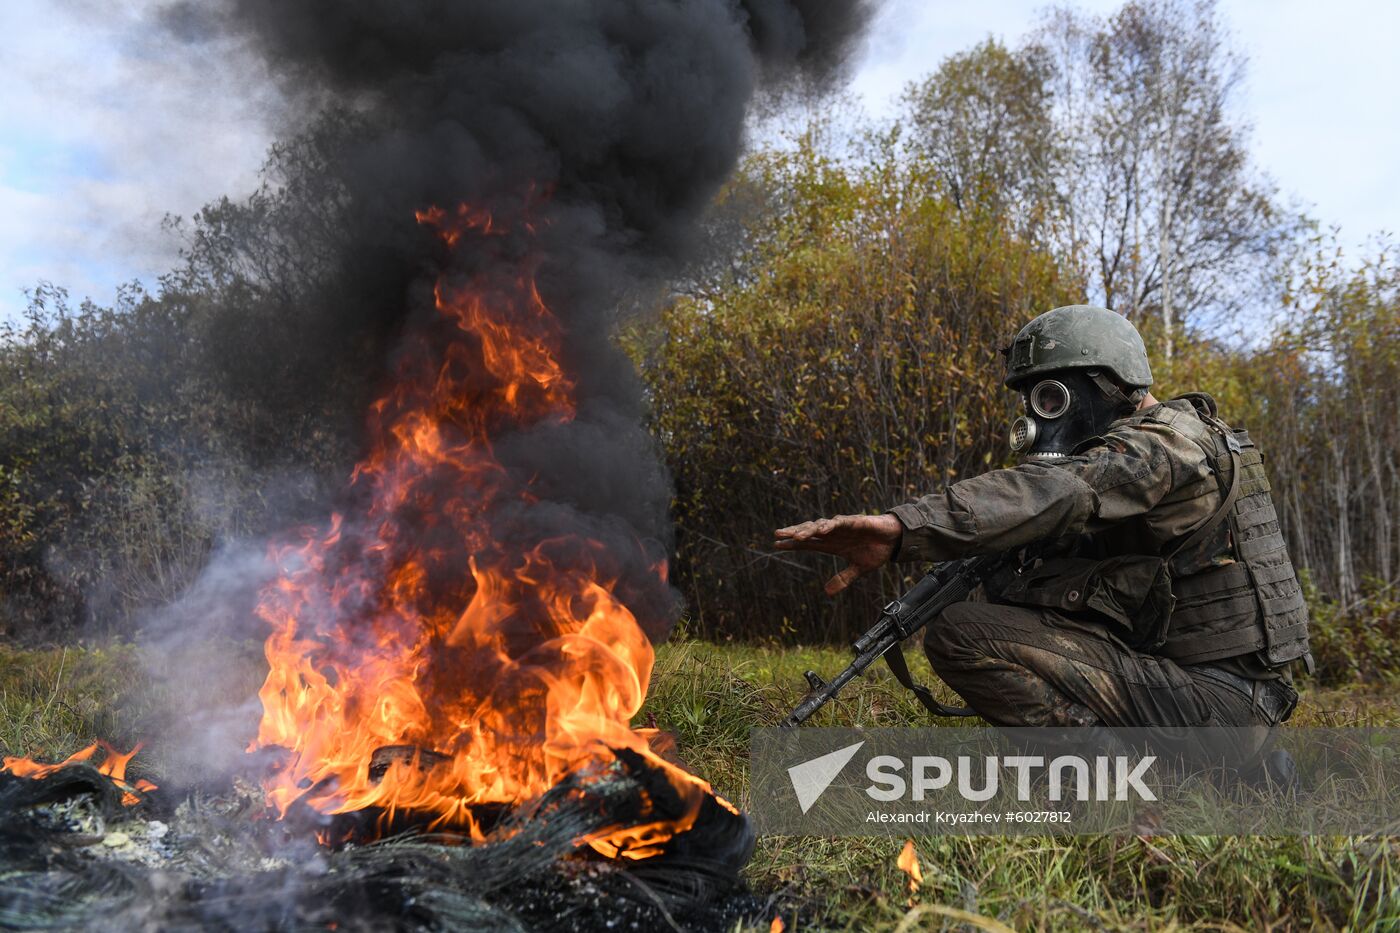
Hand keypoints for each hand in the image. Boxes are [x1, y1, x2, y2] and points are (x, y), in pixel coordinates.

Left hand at [773, 513, 902, 595]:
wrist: (896, 540)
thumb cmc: (876, 550)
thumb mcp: (858, 569)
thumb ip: (843, 579)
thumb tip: (826, 593)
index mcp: (833, 544)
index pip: (808, 543)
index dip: (793, 544)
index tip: (776, 544)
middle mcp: (834, 534)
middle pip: (809, 532)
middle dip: (793, 533)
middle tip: (777, 535)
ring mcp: (844, 526)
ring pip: (821, 526)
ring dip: (808, 530)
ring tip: (795, 536)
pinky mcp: (856, 521)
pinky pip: (841, 522)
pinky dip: (831, 525)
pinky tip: (821, 529)